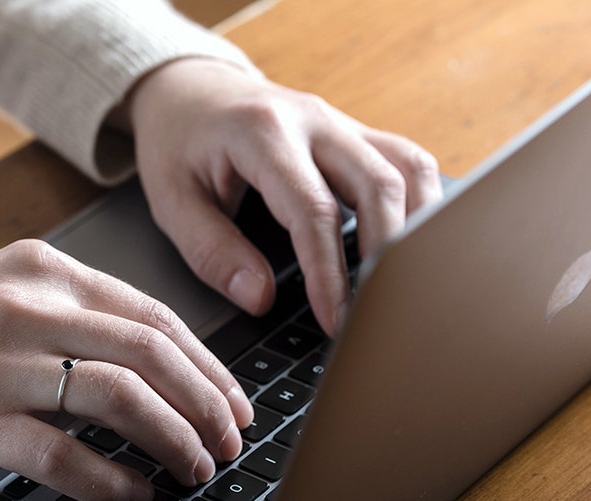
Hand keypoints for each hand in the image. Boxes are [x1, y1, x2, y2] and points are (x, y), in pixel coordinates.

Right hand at [0, 240, 253, 500]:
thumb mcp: (0, 292)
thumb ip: (72, 315)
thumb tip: (159, 369)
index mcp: (44, 270)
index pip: (154, 317)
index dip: (208, 367)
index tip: (235, 404)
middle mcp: (26, 305)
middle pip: (151, 354)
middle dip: (206, 406)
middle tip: (230, 445)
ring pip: (119, 397)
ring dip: (173, 441)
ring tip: (193, 471)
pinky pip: (62, 453)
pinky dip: (110, 480)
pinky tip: (132, 494)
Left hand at [117, 58, 443, 334]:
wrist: (187, 90)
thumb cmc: (177, 144)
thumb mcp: (172, 203)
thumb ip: (212, 252)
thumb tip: (261, 298)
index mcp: (263, 133)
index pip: (313, 211)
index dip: (329, 273)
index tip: (336, 320)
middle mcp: (312, 119)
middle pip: (378, 185)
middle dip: (386, 256)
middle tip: (379, 312)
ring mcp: (341, 122)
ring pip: (407, 169)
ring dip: (416, 228)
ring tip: (405, 285)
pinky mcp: (355, 133)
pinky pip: (405, 162)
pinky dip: (419, 205)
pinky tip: (410, 246)